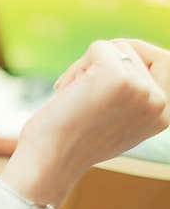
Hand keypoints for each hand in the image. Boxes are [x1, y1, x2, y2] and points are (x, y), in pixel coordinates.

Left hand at [13, 39, 168, 192]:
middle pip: (134, 49)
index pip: (166, 61)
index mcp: (164, 114)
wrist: (51, 160)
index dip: (136, 55)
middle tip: (81, 90)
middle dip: (101, 61)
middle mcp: (160, 102)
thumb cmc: (71, 138)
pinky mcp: (118, 78)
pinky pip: (99, 48)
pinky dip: (76, 67)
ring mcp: (142, 90)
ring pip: (115, 47)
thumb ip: (128, 94)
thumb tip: (122, 56)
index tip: (105, 68)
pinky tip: (68, 94)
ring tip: (74, 97)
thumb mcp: (114, 117)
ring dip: (85, 67)